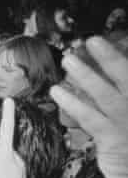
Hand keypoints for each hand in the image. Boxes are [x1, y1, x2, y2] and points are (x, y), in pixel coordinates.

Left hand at [52, 37, 127, 177]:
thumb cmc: (127, 136)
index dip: (120, 57)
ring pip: (106, 95)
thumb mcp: (124, 111)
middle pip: (127, 79)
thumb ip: (118, 88)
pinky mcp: (111, 138)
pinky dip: (72, 102)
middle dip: (111, 58)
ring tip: (68, 60)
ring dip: (87, 76)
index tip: (102, 40)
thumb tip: (110, 65)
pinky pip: (89, 117)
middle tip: (94, 40)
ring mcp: (126, 123)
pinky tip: (56, 91)